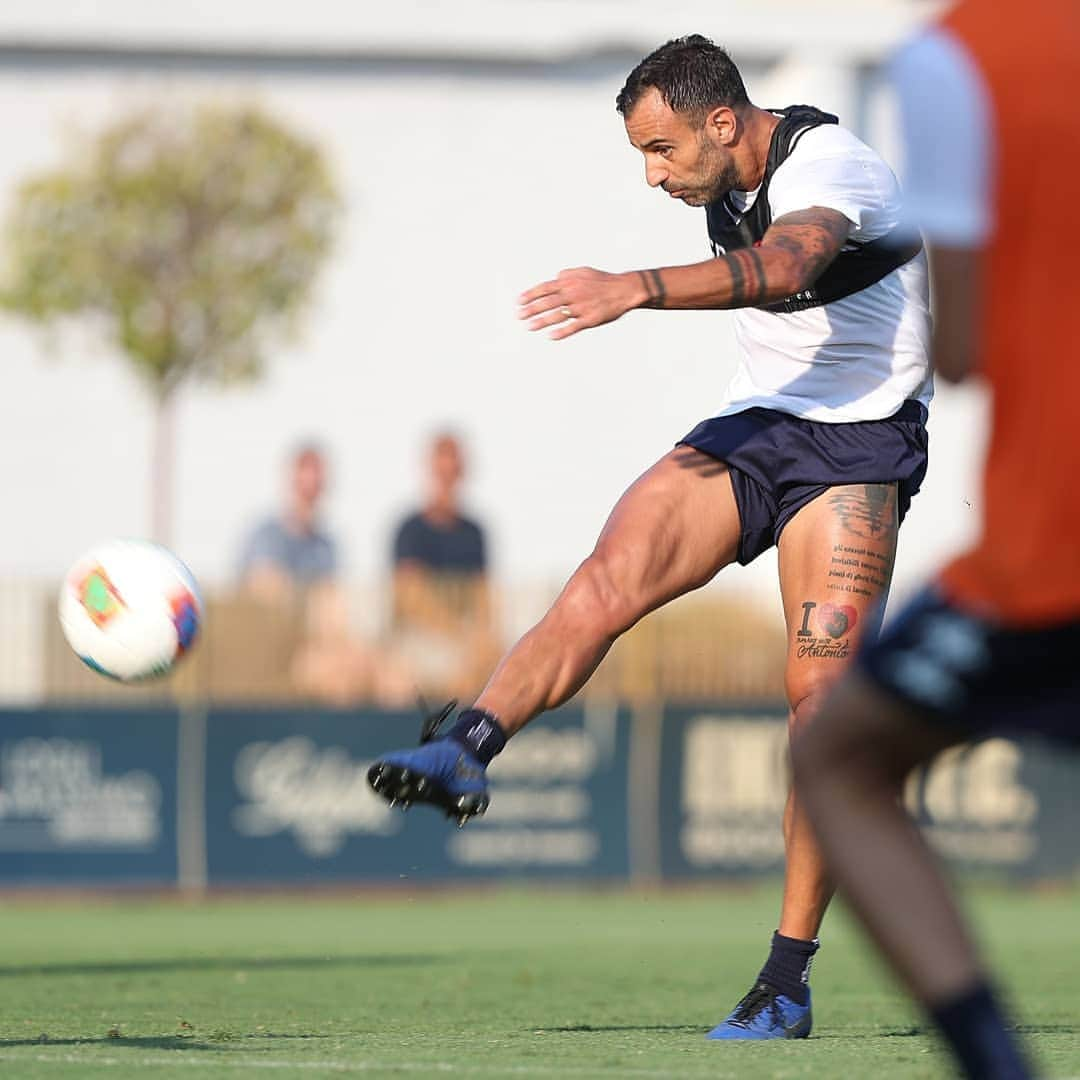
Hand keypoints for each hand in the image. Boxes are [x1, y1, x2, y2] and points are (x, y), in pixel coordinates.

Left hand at [518, 267, 645, 339]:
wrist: (624, 289)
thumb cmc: (602, 281)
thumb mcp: (583, 271)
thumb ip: (566, 274)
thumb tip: (554, 277)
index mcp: (569, 281)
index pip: (544, 288)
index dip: (530, 295)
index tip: (518, 302)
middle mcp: (573, 293)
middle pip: (547, 302)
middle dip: (531, 310)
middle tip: (519, 316)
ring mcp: (581, 307)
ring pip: (557, 315)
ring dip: (541, 321)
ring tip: (529, 327)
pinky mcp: (590, 319)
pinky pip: (573, 327)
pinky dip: (561, 332)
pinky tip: (550, 336)